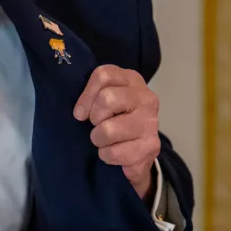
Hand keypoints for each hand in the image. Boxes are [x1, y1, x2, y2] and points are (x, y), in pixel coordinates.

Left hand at [73, 65, 159, 200]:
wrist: (138, 147)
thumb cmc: (114, 117)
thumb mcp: (102, 98)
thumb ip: (91, 95)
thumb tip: (79, 113)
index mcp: (131, 80)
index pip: (103, 75)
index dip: (86, 95)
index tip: (81, 112)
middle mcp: (145, 97)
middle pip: (107, 98)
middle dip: (94, 116)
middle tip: (97, 124)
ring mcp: (151, 122)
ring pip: (108, 129)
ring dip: (98, 138)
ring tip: (104, 139)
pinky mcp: (151, 146)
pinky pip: (114, 152)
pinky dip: (106, 155)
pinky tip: (113, 151)